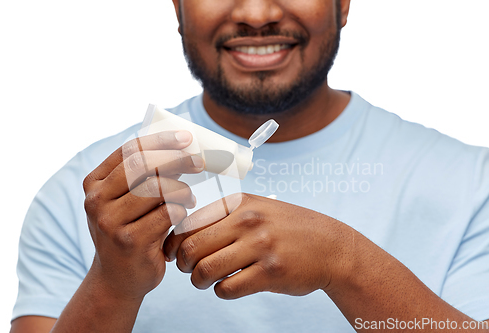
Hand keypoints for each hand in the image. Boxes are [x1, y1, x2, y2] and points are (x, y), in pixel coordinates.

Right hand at [82, 130, 204, 300]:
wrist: (117, 280)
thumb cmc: (129, 231)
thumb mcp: (126, 201)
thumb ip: (143, 176)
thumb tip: (180, 146)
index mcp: (94, 183)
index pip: (130, 150)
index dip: (161, 140)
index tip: (186, 138)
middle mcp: (96, 200)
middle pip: (143, 165)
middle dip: (176, 159)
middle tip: (199, 161)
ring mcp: (110, 222)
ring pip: (158, 188)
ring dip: (182, 189)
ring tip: (190, 197)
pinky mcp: (130, 241)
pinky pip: (168, 213)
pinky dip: (182, 210)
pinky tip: (183, 214)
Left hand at [163, 193, 351, 299]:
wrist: (330, 246)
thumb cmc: (288, 229)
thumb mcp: (258, 209)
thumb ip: (224, 217)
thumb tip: (182, 236)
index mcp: (240, 203)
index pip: (189, 223)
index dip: (174, 243)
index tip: (173, 253)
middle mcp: (248, 221)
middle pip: (191, 248)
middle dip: (182, 264)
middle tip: (188, 270)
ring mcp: (260, 246)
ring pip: (205, 270)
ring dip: (198, 281)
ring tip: (205, 281)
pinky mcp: (270, 272)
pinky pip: (227, 289)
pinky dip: (221, 292)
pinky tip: (229, 286)